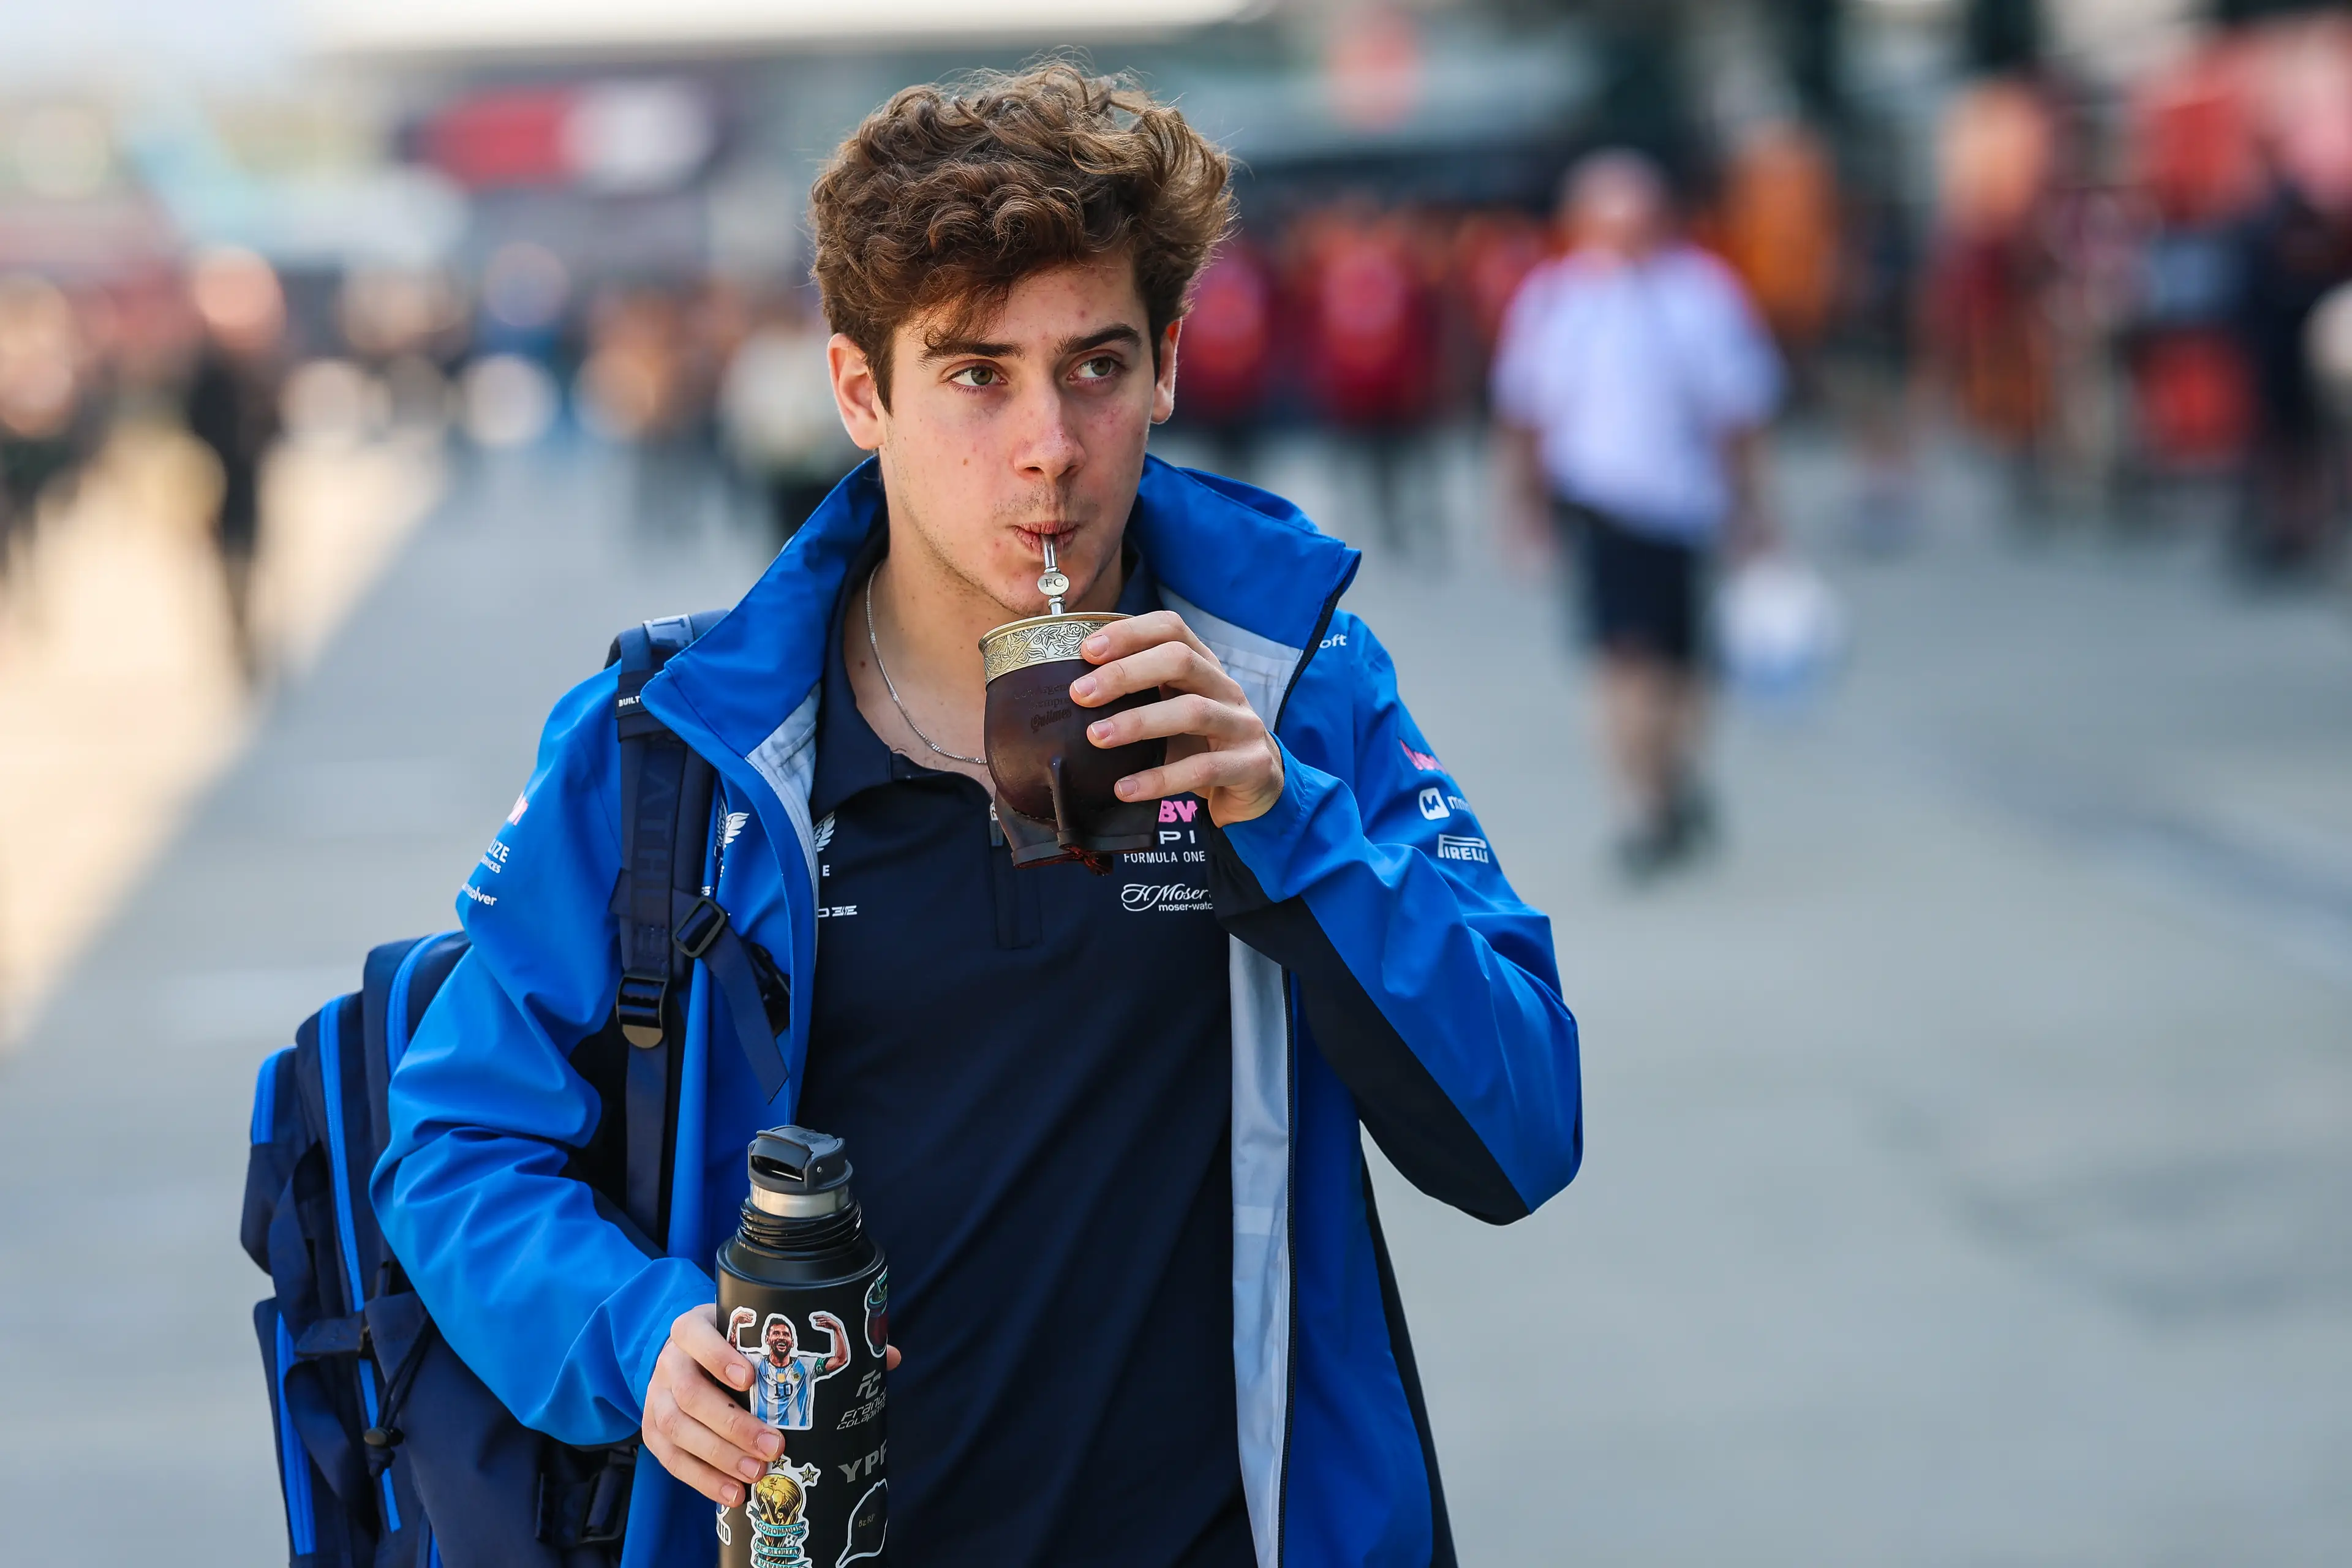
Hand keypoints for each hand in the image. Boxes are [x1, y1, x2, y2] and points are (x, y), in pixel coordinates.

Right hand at [642, 1305, 900, 1506]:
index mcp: (693, 1328)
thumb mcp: (761, 1333)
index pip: (697, 1336)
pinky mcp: (654, 1432)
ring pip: (678, 1429)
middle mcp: (669, 1361)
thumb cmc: (736, 1346)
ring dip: (719, 1456)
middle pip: (690, 1393)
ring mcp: (655, 1398)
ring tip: (757, 1474)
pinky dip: (702, 1480)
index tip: (751, 1377)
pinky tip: (732, 1494)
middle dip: (731, 1423)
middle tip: (774, 1445)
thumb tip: (888, 1355)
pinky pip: (671, 1460)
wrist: (684, 1359)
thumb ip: (817, 1343)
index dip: (719, 1356)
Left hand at [809, 1310, 846, 1337]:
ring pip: (824, 1318)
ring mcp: (829, 1319)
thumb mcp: (824, 1325)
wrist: (836, 1327)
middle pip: (822, 1316)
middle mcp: (827, 1318)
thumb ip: (820, 1324)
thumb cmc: (830, 1326)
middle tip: (813, 1317)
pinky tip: (820, 1322)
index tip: (813, 1317)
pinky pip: (826, 1321)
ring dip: (820, 1319)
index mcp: (825, 1318)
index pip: (821, 1316)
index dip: (817, 1316)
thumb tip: (815, 1324)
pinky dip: (823, 1321)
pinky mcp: (830, 1321)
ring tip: (816, 1320)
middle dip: (818, 1316)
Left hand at [1069, 610, 1283, 826]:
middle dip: (1125, 673)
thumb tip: (1071, 699)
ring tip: (1095, 737)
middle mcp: (1226, 688)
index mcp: (1204, 668)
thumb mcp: (1172, 714)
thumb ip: (1139, 700)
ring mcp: (1242, 725)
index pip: (1172, 629)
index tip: (1087, 651)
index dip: (1129, 633)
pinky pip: (1202, 769)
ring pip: (1192, 711)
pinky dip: (1159, 779)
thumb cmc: (1201, 746)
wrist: (1258, 789)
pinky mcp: (1250, 765)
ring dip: (1138, 722)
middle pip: (1180, 660)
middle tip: (1079, 694)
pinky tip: (1124, 789)